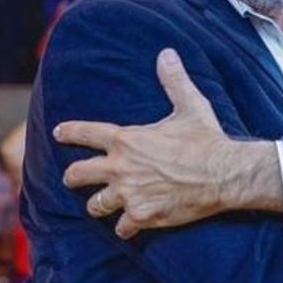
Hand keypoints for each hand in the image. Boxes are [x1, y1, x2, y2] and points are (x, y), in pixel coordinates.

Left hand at [57, 49, 233, 238]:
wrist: (223, 174)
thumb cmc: (206, 139)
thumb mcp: (190, 105)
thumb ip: (174, 80)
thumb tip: (167, 53)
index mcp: (127, 139)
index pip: (85, 133)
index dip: (68, 132)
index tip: (58, 132)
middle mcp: (120, 168)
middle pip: (77, 175)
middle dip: (72, 177)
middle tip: (71, 178)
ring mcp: (129, 194)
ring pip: (95, 206)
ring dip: (98, 205)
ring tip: (100, 206)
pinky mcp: (142, 216)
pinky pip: (122, 228)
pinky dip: (125, 227)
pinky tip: (128, 227)